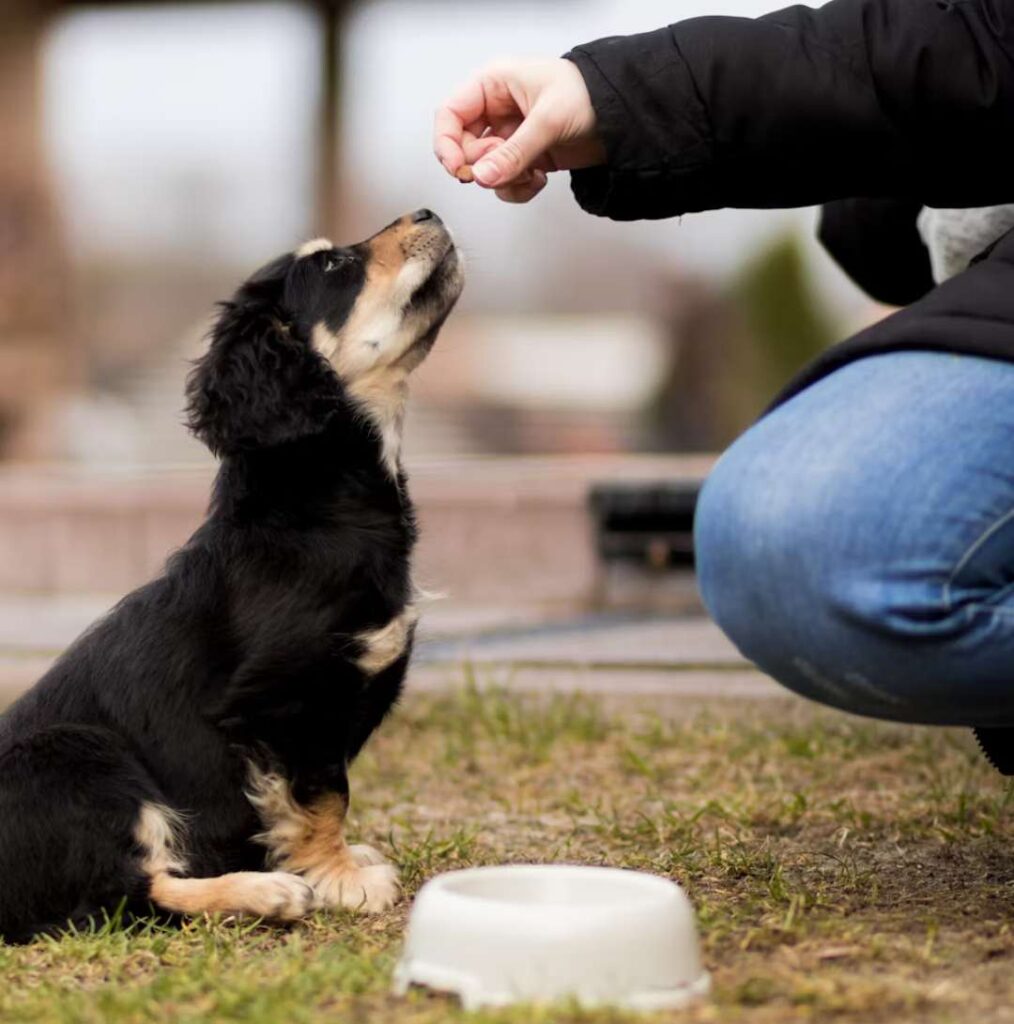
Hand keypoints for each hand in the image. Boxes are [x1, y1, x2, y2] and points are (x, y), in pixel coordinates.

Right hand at [433, 58, 605, 203]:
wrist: (622, 118)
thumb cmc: (589, 96)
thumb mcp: (548, 120)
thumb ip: (513, 153)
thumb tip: (483, 177)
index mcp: (493, 85)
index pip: (450, 115)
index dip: (446, 144)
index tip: (459, 169)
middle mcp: (496, 111)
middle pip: (464, 148)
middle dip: (484, 166)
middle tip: (505, 168)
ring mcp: (509, 137)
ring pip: (485, 170)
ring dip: (505, 180)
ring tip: (531, 172)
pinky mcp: (523, 158)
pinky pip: (505, 181)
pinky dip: (519, 187)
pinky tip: (539, 178)